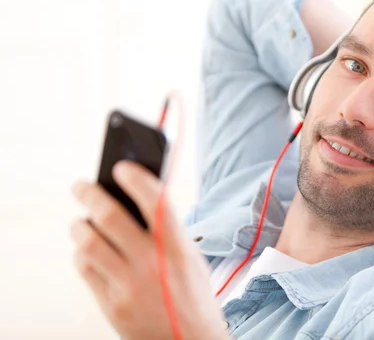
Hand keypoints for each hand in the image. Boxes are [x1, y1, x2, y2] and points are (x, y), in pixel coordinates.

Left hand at [70, 160, 226, 339]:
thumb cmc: (192, 296)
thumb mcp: (190, 259)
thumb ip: (167, 232)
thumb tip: (135, 199)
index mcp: (178, 249)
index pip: (154, 201)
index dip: (135, 178)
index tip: (120, 167)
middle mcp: (152, 264)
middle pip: (109, 216)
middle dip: (89, 193)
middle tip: (81, 185)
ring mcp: (129, 286)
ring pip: (88, 242)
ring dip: (79, 225)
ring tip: (81, 221)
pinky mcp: (112, 305)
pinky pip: (85, 269)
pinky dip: (82, 254)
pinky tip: (87, 251)